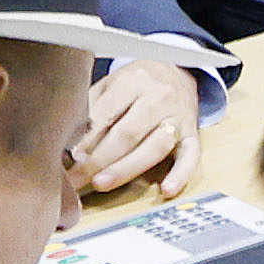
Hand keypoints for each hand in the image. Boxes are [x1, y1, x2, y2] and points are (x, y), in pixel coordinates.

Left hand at [69, 59, 195, 197]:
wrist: (178, 73)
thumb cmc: (137, 83)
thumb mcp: (110, 84)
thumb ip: (92, 109)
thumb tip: (71, 146)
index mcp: (134, 81)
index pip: (107, 114)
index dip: (87, 138)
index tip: (70, 157)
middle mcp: (159, 98)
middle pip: (128, 134)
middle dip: (98, 160)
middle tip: (76, 178)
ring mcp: (178, 118)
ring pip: (154, 147)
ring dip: (126, 169)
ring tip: (102, 183)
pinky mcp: (193, 135)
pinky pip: (191, 156)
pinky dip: (181, 174)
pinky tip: (167, 190)